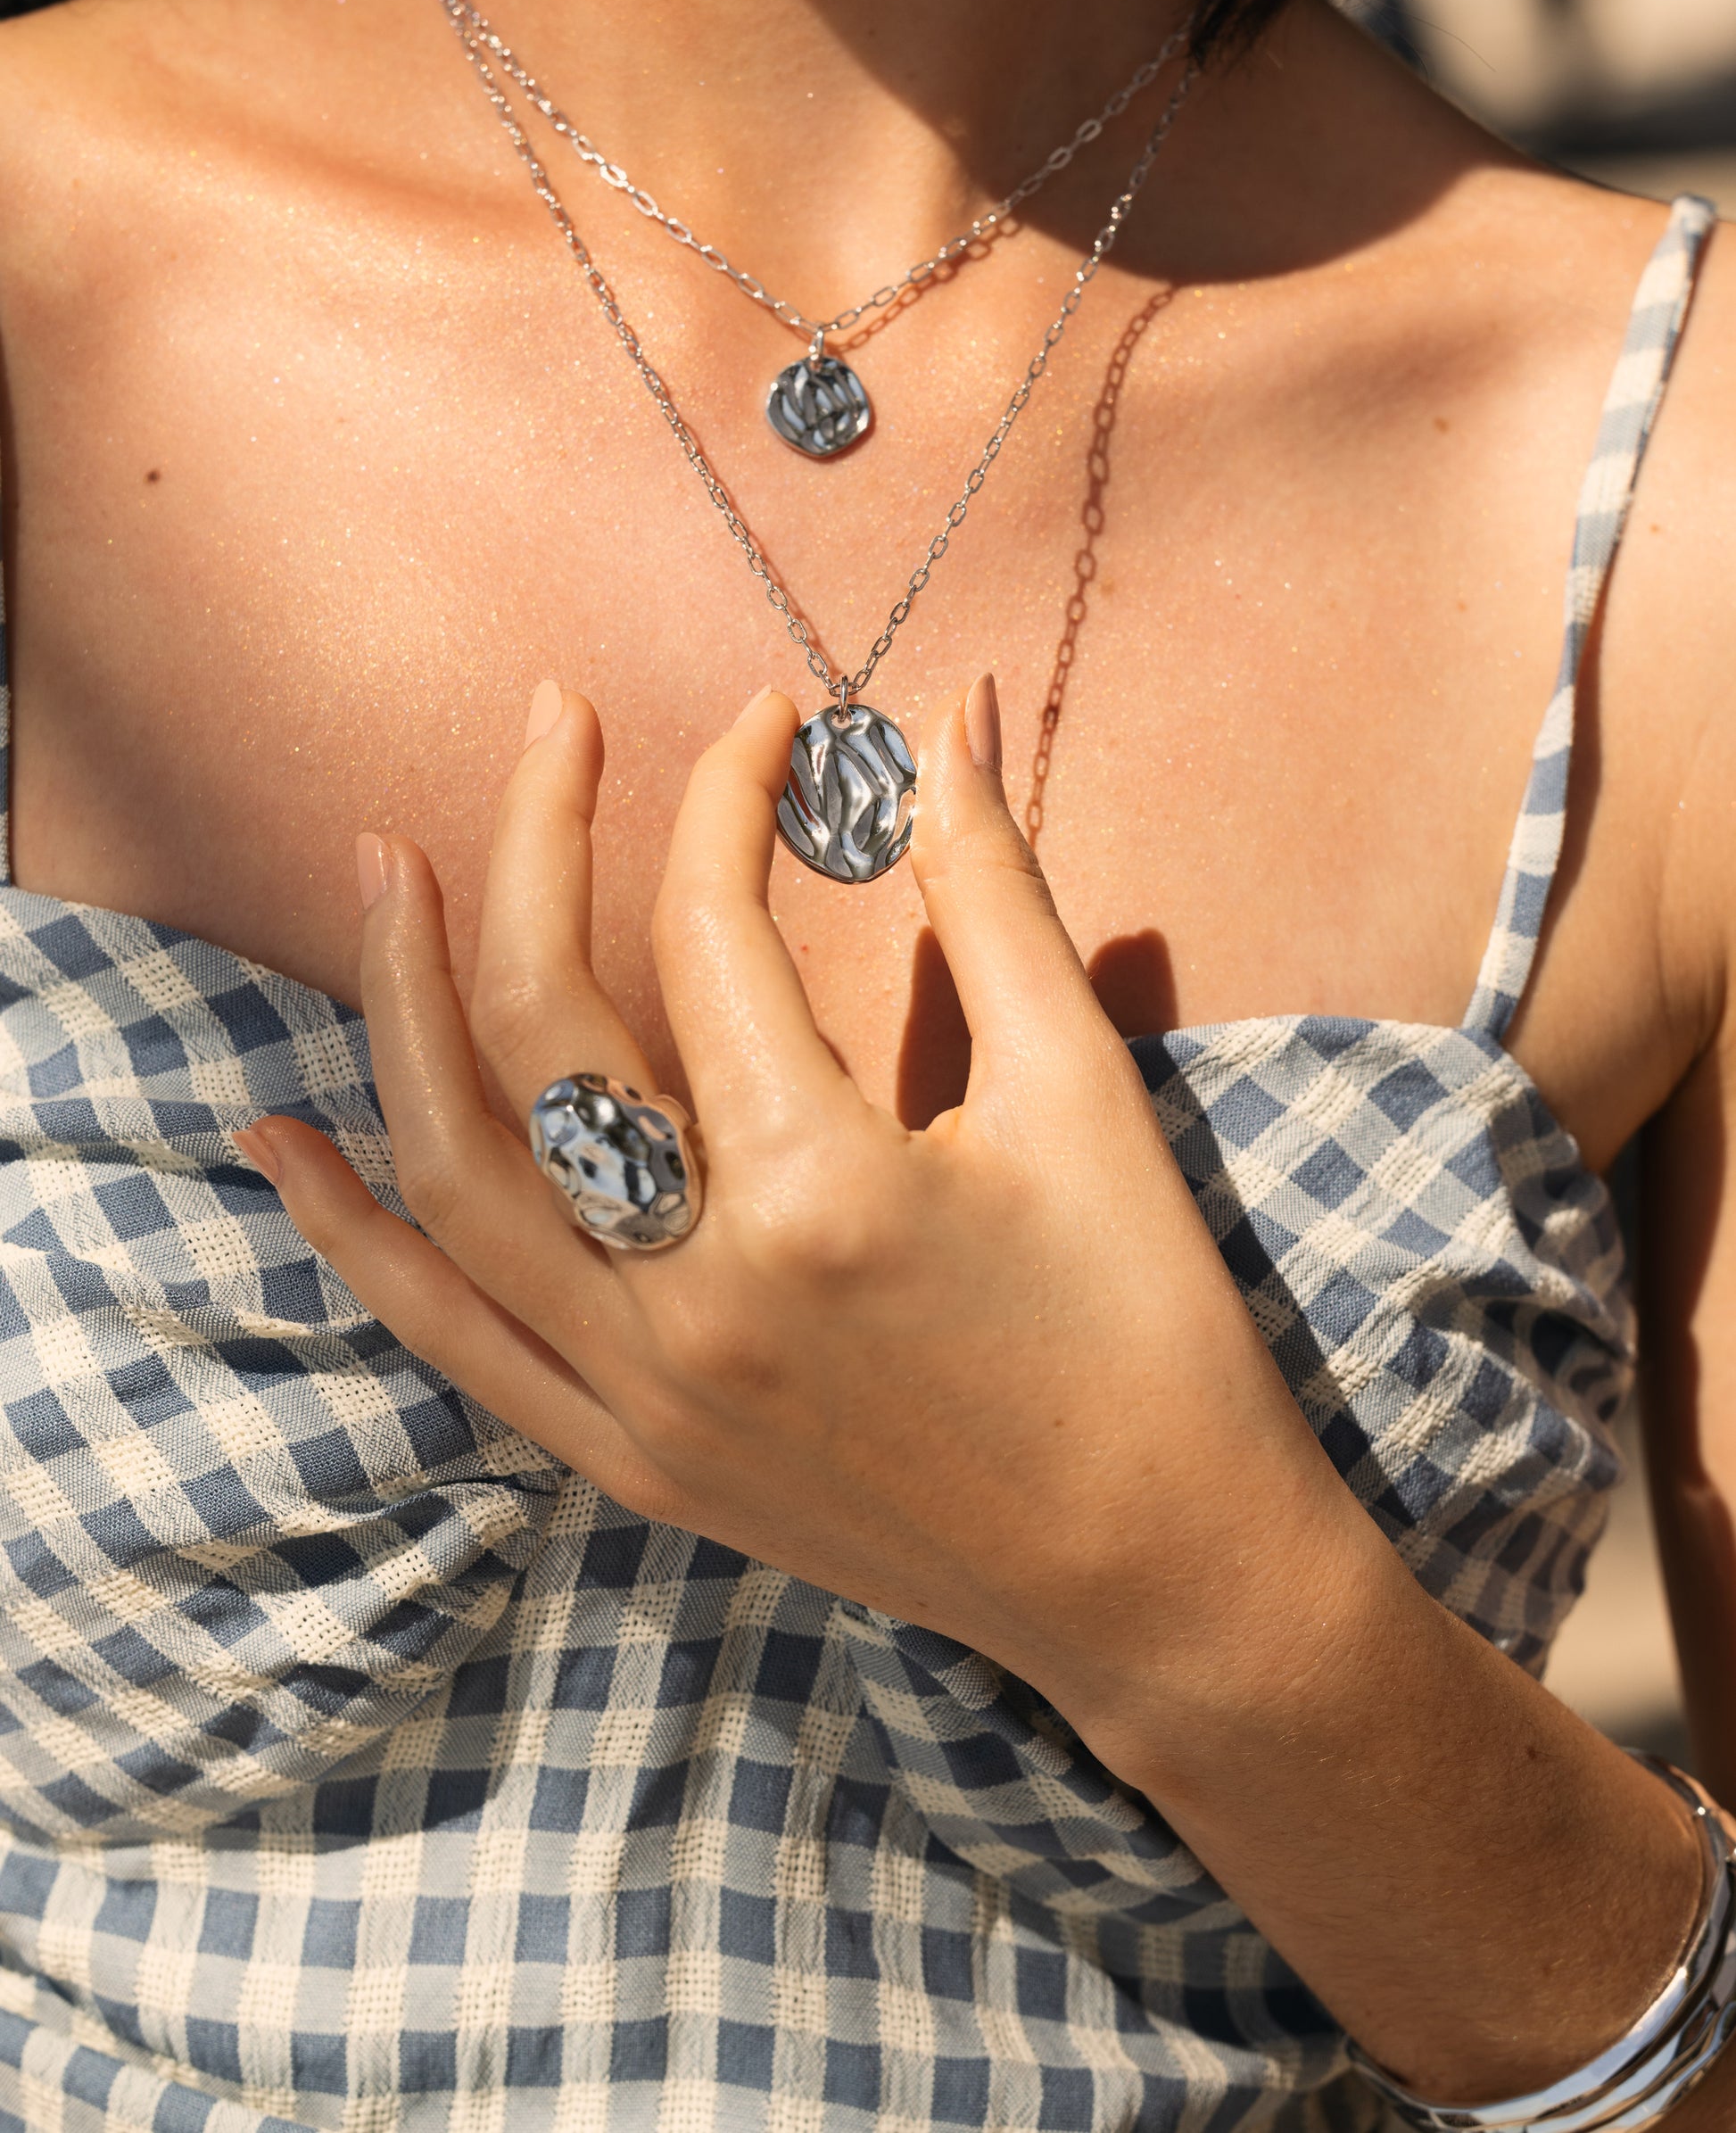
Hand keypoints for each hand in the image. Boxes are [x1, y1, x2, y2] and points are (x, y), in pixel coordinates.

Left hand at [234, 676, 1366, 1773]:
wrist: (1160, 1583)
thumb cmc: (1148, 1324)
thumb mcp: (1080, 1090)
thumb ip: (988, 889)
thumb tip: (942, 716)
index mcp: (823, 1190)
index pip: (713, 933)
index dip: (731, 795)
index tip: (768, 721)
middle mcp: (698, 1296)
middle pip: (543, 1025)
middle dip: (533, 841)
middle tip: (551, 719)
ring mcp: (643, 1394)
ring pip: (456, 1171)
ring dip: (399, 1005)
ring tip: (384, 870)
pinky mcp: (630, 1462)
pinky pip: (450, 1335)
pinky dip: (357, 1234)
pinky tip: (283, 1141)